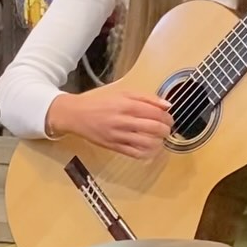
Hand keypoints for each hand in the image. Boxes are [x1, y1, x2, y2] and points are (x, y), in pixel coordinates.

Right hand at [46, 84, 172, 159]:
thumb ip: (146, 98)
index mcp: (127, 104)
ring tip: (160, 138)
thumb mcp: (123, 92)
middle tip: (167, 128)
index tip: (169, 118)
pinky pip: (135, 154)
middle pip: (154, 128)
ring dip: (159, 142)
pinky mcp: (114, 147)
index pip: (155, 112)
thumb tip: (167, 105)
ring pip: (147, 143)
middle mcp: (124, 121)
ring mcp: (118, 136)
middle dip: (166, 130)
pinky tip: (151, 148)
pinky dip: (147, 153)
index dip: (167, 117)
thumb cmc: (101, 101)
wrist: (76, 115)